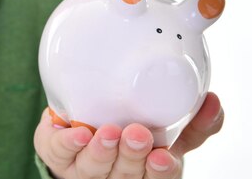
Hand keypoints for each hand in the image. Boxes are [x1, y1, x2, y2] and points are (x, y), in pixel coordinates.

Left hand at [34, 92, 223, 178]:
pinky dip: (70, 142)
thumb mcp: (164, 127)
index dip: (161, 169)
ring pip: (95, 166)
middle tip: (137, 134)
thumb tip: (213, 101)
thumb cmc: (127, 129)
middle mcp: (118, 174)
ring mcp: (86, 168)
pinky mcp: (59, 154)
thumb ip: (191, 120)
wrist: (76, 129)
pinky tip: (78, 133)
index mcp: (145, 169)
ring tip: (108, 131)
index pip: (158, 174)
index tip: (165, 155)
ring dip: (103, 150)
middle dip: (132, 155)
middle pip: (126, 172)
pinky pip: (61, 151)